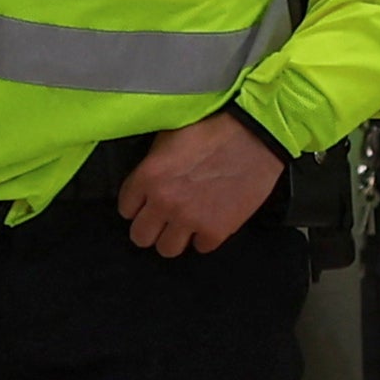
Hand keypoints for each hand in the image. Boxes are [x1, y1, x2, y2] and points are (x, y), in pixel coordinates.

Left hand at [117, 108, 289, 258]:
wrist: (254, 136)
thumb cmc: (212, 130)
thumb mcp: (169, 139)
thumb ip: (152, 166)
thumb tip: (145, 184)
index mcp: (147, 177)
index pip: (125, 209)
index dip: (137, 206)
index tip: (148, 203)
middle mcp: (164, 203)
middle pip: (140, 237)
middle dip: (151, 228)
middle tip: (164, 218)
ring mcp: (190, 220)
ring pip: (167, 250)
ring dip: (176, 237)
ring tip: (187, 223)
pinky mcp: (217, 231)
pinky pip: (200, 248)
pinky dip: (205, 237)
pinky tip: (211, 220)